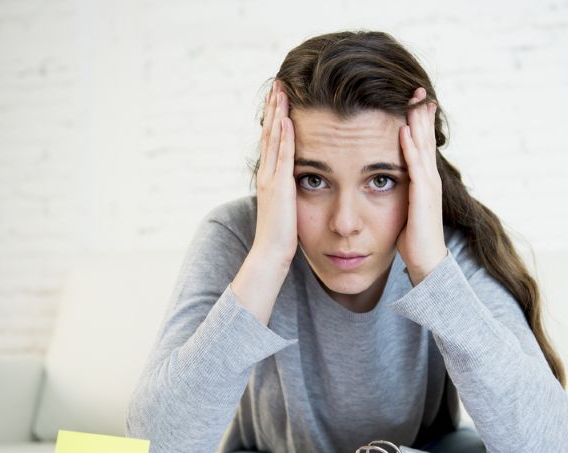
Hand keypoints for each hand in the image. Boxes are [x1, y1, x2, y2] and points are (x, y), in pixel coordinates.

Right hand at [252, 79, 297, 268]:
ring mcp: (271, 178)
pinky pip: (283, 156)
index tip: (280, 97)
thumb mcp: (288, 207)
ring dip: (277, 113)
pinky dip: (284, 136)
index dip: (275, 117)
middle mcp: (267, 173)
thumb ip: (291, 192)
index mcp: (270, 178)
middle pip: (269, 132)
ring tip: (281, 90)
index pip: (272, 140)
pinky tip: (287, 118)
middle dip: (274, 107)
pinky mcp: (279, 186)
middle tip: (278, 82)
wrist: (271, 254)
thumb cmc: (282, 237)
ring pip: (273, 138)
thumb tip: (300, 184)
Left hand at [396, 87, 447, 285]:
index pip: (421, 144)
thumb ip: (398, 192)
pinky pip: (416, 168)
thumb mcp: (403, 208)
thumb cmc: (412, 238)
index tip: (414, 100)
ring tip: (413, 100)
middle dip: (421, 114)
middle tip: (418, 89)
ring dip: (418, 123)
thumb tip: (383, 183)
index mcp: (424, 180)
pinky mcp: (423, 198)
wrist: (426, 262)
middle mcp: (429, 179)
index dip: (418, 122)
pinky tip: (404, 132)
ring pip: (423, 148)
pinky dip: (411, 148)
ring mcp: (429, 187)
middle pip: (426, 139)